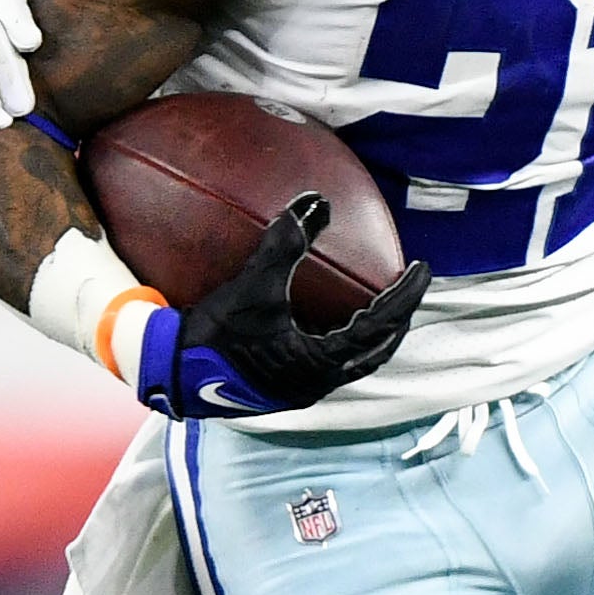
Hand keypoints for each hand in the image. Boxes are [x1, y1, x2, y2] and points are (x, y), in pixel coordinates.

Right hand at [140, 194, 431, 418]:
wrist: (172, 373)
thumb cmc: (213, 333)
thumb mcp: (253, 284)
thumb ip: (286, 241)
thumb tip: (314, 201)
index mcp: (320, 362)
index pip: (380, 325)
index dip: (405, 295)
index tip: (421, 268)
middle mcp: (318, 384)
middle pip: (377, 352)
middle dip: (398, 321)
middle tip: (408, 289)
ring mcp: (301, 392)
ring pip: (356, 364)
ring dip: (373, 337)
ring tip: (381, 308)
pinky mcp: (283, 391)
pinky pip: (332, 366)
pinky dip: (346, 343)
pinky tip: (333, 324)